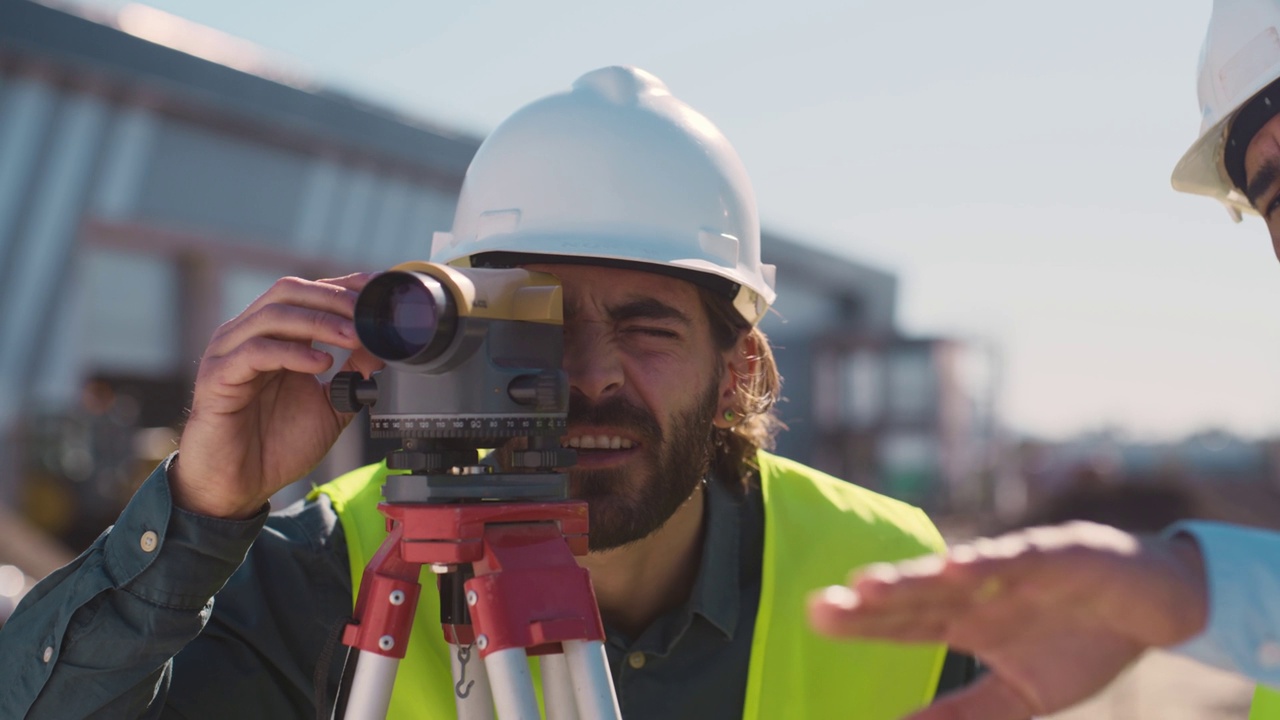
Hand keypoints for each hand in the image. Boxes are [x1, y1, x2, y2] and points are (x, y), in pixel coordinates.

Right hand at [171, 273, 383, 517]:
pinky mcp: (217, 377)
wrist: (238, 486)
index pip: (308, 294)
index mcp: (274, 337)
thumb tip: (380, 347)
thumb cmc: (274, 446)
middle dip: (333, 298)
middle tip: (367, 314)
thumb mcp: (329, 406)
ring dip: (319, 322)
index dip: (343, 286)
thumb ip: (352, 376)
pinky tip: (321, 364)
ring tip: (353, 338)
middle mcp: (248, 336)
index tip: (377, 289)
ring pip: (273, 315)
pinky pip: (254, 352)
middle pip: (289, 292)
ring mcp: (229, 353)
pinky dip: (292, 353)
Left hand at [807, 521, 1208, 719]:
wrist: (1156, 606)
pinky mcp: (1057, 555)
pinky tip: (955, 566)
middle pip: (916, 597)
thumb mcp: (1020, 695)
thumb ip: (963, 714)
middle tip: (820, 606)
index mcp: (967, 620)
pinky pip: (1018, 559)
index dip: (861, 623)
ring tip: (868, 586)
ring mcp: (1013, 570)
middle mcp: (979, 591)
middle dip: (870, 603)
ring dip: (914, 579)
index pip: (903, 623)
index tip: (816, 620)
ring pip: (955, 575)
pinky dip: (989, 562)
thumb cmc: (1082, 643)